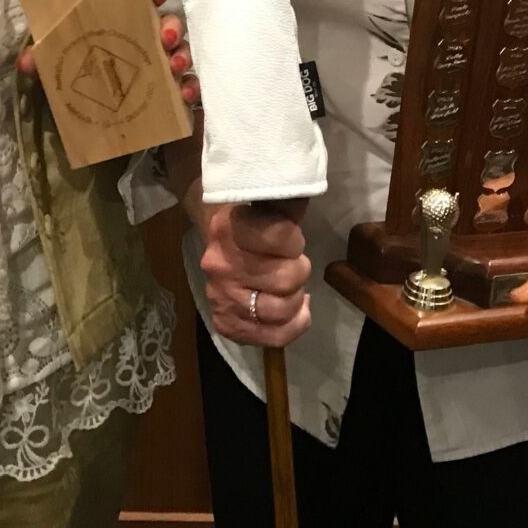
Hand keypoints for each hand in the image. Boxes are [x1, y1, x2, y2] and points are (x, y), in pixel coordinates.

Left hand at [17, 0, 199, 105]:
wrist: (102, 125)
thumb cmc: (84, 80)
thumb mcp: (60, 65)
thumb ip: (45, 59)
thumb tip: (26, 62)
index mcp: (123, 22)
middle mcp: (148, 39)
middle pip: (170, 21)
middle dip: (172, 24)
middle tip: (163, 37)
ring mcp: (165, 65)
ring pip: (183, 51)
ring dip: (183, 54)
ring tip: (173, 66)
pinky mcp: (175, 93)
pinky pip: (191, 86)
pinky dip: (192, 88)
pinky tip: (185, 96)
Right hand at [199, 199, 310, 348]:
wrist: (221, 240)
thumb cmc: (255, 220)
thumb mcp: (271, 203)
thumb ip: (290, 201)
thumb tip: (306, 190)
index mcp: (230, 228)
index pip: (282, 237)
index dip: (294, 240)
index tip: (289, 237)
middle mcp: (220, 264)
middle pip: (287, 279)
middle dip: (299, 271)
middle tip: (292, 263)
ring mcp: (221, 297)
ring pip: (281, 311)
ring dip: (295, 299)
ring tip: (289, 287)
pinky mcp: (226, 322)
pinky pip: (272, 337)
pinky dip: (292, 326)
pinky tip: (293, 311)